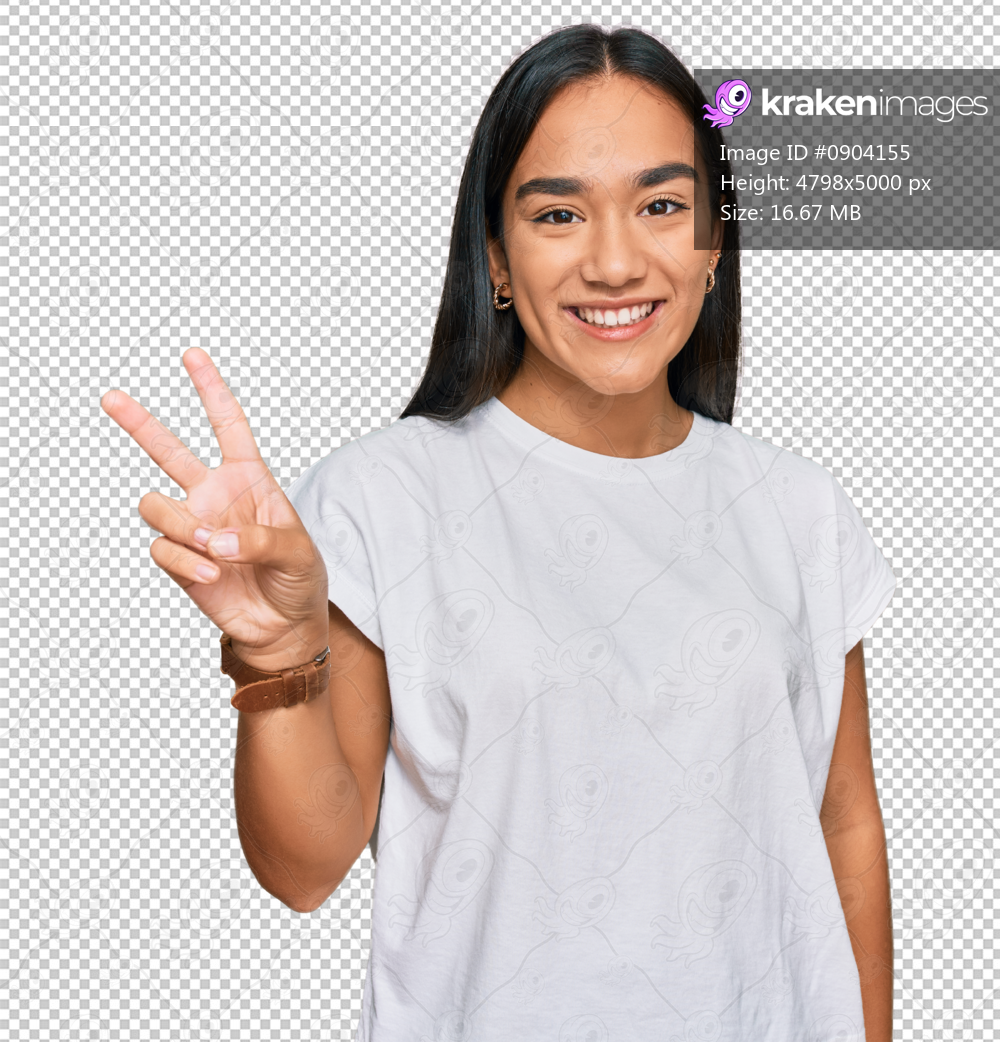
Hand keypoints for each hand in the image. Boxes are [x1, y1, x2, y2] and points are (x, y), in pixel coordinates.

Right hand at [100, 348, 328, 670]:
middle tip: (111, 397)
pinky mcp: (179, 559)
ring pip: (155, 505)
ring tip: (212, 550)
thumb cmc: (297, 578)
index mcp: (249, 479)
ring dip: (181, 526)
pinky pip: (162, 549)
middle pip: (169, 450)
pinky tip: (211, 575)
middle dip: (139, 423)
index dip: (211, 390)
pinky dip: (185, 562)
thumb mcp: (296, 551)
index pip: (228, 425)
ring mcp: (193, 526)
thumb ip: (259, 540)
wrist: (283, 624)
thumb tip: (214, 542)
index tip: (193, 355)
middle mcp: (215, 496)